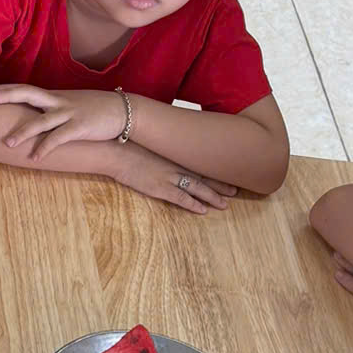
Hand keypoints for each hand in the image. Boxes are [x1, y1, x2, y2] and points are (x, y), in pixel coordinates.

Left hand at [0, 83, 125, 153]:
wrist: (124, 111)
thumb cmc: (96, 109)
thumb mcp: (72, 105)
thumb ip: (54, 108)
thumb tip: (37, 115)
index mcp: (55, 96)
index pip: (26, 89)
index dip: (7, 89)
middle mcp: (59, 102)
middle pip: (28, 94)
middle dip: (7, 95)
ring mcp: (69, 113)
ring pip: (41, 121)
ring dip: (23, 132)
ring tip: (7, 143)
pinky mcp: (80, 127)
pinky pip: (59, 138)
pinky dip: (46, 148)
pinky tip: (35, 158)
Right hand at [118, 143, 235, 214]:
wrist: (115, 150)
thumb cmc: (129, 144)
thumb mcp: (150, 141)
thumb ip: (162, 145)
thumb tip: (168, 147)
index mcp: (176, 152)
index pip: (202, 161)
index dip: (216, 169)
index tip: (229, 173)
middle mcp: (178, 164)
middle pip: (205, 175)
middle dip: (221, 184)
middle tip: (236, 191)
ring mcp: (170, 176)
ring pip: (198, 188)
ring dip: (213, 196)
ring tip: (225, 204)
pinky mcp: (160, 188)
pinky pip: (181, 198)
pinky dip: (194, 205)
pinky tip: (204, 211)